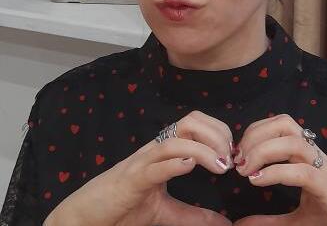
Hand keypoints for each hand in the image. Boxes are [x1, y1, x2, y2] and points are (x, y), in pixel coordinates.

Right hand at [44, 110, 233, 225]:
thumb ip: (193, 216)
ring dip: (203, 148)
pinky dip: (174, 162)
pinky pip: (154, 165)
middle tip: (228, 160)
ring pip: (175, 139)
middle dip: (216, 134)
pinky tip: (190, 166)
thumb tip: (223, 222)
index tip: (231, 155)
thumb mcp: (165, 213)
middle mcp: (155, 149)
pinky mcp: (131, 179)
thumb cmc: (122, 209)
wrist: (84, 217)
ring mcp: (142, 162)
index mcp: (164, 152)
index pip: (196, 124)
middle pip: (190, 121)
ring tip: (219, 166)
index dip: (219, 132)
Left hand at [232, 114, 326, 225]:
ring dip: (263, 150)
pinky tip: (258, 183)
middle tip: (239, 160)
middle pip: (285, 123)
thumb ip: (270, 220)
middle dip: (256, 134)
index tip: (238, 154)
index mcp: (310, 158)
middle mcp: (318, 157)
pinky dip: (276, 173)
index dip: (256, 132)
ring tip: (246, 170)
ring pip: (293, 141)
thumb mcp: (298, 221)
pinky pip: (302, 172)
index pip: (281, 124)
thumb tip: (239, 223)